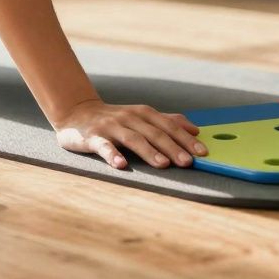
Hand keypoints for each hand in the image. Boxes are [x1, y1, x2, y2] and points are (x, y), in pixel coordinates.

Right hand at [52, 98, 207, 169]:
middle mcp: (129, 117)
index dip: (186, 139)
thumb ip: (167, 121)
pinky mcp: (92, 137)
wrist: (76, 113)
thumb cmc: (115, 119)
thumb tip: (196, 129)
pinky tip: (121, 165)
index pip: (169, 125)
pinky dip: (113, 154)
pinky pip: (104, 146)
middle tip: (188, 162)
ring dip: (149, 151)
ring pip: (133, 138)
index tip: (202, 153)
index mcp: (143, 113)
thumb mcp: (141, 117)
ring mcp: (110, 127)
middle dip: (173, 147)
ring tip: (163, 164)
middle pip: (154, 132)